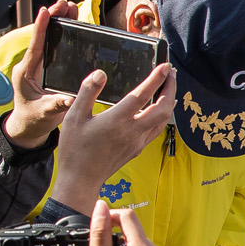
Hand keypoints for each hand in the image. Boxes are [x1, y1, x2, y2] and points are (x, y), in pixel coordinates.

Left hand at [3, 1, 81, 148]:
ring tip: (69, 8)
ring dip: (59, 23)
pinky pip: (53, 47)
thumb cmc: (33, 119)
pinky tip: (71, 24)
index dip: (41, 27)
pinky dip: (63, 34)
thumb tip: (70, 99)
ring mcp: (38, 65)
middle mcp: (31, 65)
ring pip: (48, 39)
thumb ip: (56, 104)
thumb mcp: (45, 113)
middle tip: (64, 4)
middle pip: (43, 36)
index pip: (35, 45)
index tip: (46, 11)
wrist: (28, 127)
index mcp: (27, 72)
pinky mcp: (45, 68)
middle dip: (53, 18)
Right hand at [47, 63, 174, 214]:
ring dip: (168, 102)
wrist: (81, 179)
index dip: (156, 79)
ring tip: (167, 87)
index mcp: (116, 121)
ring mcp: (138, 141)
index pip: (142, 95)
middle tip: (171, 74)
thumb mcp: (73, 116)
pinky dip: (161, 115)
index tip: (165, 66)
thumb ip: (87, 92)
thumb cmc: (75, 148)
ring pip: (163, 120)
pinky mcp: (138, 148)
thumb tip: (100, 74)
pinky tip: (156, 109)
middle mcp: (132, 131)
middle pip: (163, 109)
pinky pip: (155, 129)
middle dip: (171, 89)